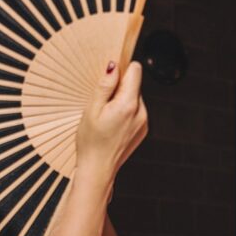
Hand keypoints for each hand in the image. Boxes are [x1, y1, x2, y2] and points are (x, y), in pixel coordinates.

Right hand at [75, 61, 147, 184]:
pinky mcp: (143, 130)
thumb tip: (114, 66)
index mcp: (128, 104)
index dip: (121, 70)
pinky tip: (112, 125)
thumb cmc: (90, 141)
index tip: (109, 79)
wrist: (98, 169)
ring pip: (134, 98)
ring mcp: (144, 122)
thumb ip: (104, 86)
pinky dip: (125, 113)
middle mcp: (141, 112)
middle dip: (118, 89)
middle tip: (102, 105)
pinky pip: (136, 111)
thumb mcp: (91, 110)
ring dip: (121, 101)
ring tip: (106, 118)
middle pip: (134, 85)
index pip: (135, 70)